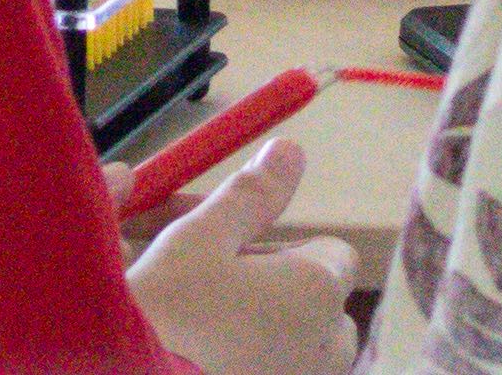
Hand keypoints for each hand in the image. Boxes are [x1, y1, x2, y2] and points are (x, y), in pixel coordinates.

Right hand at [125, 142, 350, 374]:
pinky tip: (199, 353)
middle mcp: (328, 345)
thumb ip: (251, 194)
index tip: (229, 245)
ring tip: (196, 317)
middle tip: (206, 277)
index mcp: (319, 290)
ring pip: (297, 340)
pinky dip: (248, 358)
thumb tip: (292, 148)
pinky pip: (276, 369)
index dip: (282, 243)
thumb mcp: (199, 237)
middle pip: (316, 299)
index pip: (333, 251)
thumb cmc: (168, 316)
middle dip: (271, 285)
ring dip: (259, 322)